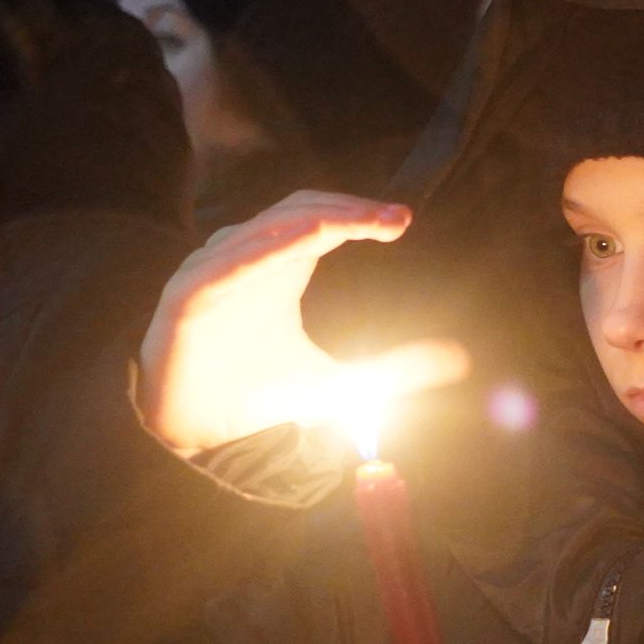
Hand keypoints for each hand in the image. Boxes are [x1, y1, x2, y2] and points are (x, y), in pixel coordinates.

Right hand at [137, 192, 469, 454]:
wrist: (201, 435)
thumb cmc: (259, 397)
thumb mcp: (338, 384)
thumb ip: (392, 369)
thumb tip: (457, 359)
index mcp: (279, 267)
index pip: (319, 220)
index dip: (357, 213)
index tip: (402, 221)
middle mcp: (245, 260)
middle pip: (295, 212)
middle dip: (343, 208)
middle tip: (390, 217)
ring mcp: (212, 274)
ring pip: (260, 232)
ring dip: (306, 222)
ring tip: (350, 221)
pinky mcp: (185, 300)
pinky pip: (220, 267)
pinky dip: (254, 252)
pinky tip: (291, 245)